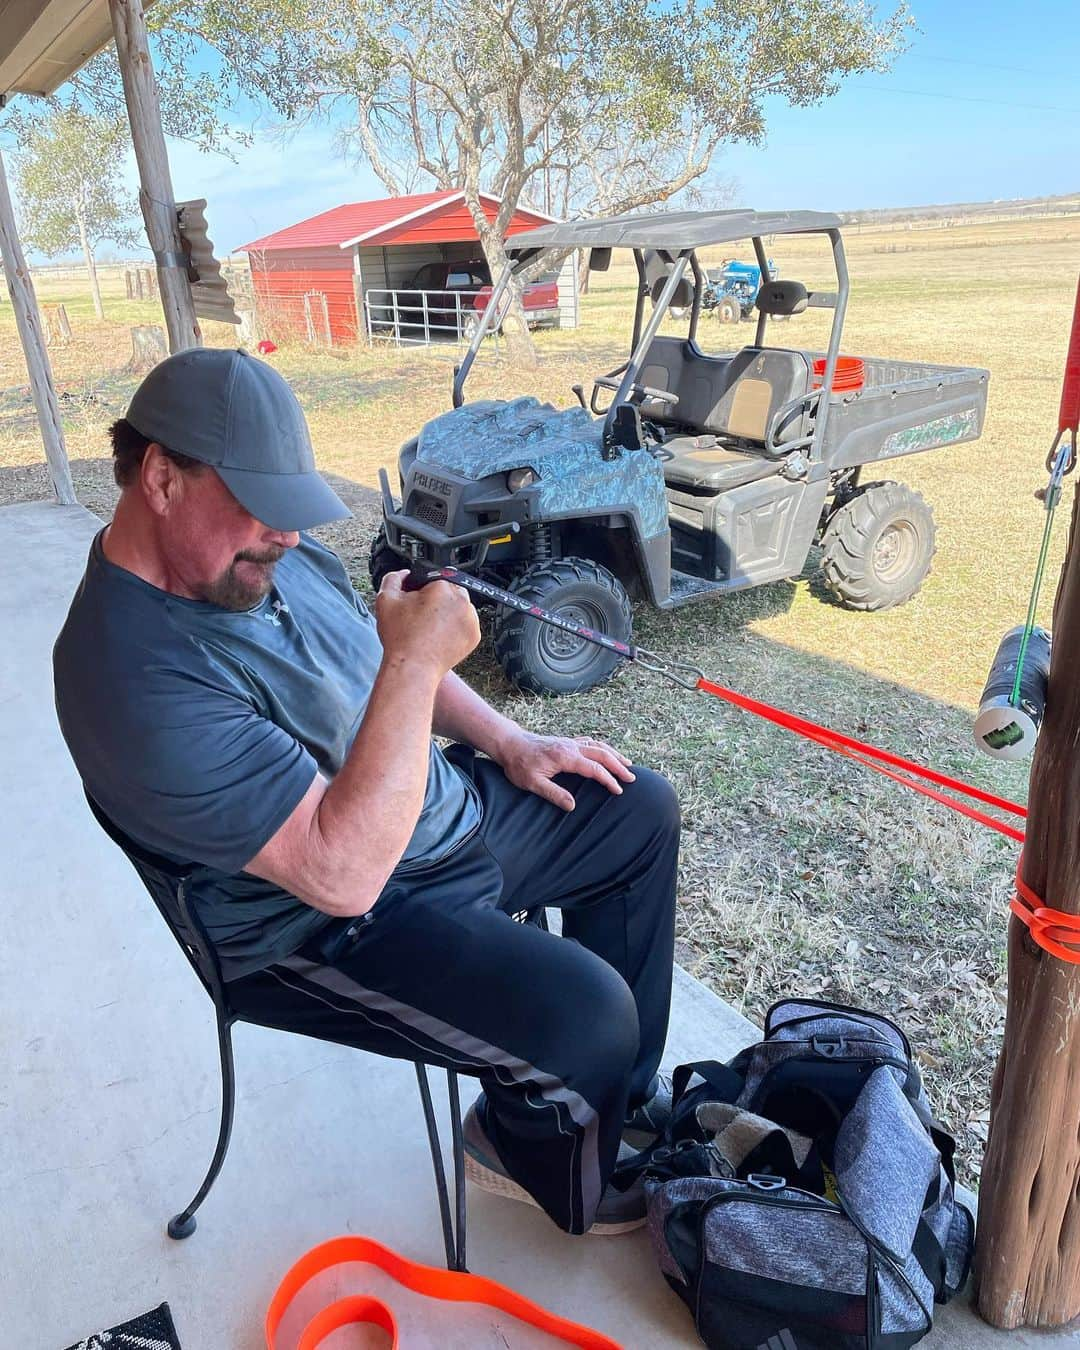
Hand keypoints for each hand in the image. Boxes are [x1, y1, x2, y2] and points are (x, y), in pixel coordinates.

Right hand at [375, 570, 480, 679]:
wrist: (412, 667)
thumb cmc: (400, 637)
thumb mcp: (386, 599)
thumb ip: (394, 578)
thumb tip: (406, 574)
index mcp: (442, 587)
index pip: (432, 579)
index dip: (420, 591)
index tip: (413, 604)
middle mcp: (462, 600)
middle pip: (448, 592)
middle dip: (436, 601)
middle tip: (420, 618)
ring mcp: (471, 619)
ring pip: (458, 608)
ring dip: (447, 614)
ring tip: (429, 629)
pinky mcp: (474, 636)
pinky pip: (464, 625)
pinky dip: (454, 629)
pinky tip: (439, 637)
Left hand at [495, 730, 635, 810]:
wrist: (509, 744)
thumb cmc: (519, 765)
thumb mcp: (532, 783)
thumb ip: (553, 794)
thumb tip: (573, 806)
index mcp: (565, 757)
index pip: (594, 768)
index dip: (608, 780)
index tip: (619, 790)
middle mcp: (571, 746)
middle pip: (602, 754)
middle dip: (618, 766)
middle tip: (632, 778)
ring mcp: (569, 742)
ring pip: (598, 745)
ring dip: (614, 754)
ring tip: (627, 764)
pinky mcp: (566, 742)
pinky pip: (590, 742)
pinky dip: (603, 748)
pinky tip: (607, 753)